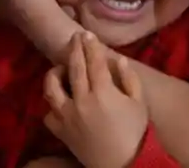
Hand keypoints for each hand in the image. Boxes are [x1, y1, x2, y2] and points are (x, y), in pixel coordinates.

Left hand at [44, 32, 147, 167]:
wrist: (124, 165)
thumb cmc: (136, 133)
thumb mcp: (139, 103)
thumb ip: (129, 79)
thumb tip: (118, 59)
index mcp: (103, 92)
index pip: (94, 61)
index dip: (91, 45)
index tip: (88, 34)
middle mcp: (81, 100)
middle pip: (74, 67)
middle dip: (74, 49)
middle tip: (75, 37)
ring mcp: (67, 116)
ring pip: (52, 87)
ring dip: (55, 73)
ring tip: (61, 67)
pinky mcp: (61, 131)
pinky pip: (49, 114)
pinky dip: (52, 105)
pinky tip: (60, 101)